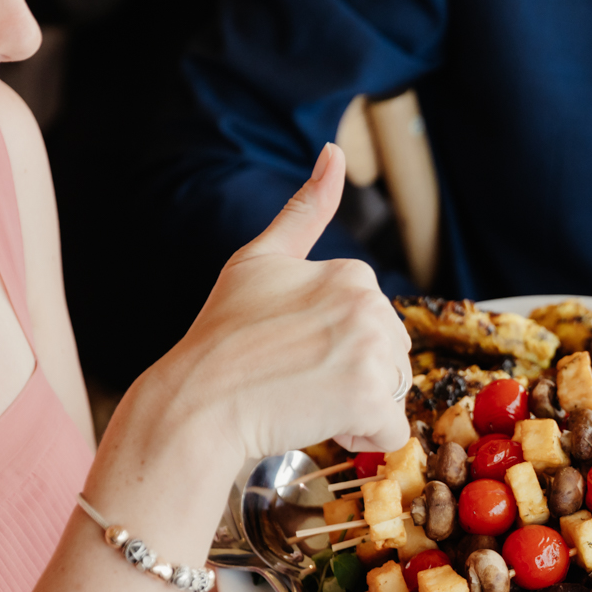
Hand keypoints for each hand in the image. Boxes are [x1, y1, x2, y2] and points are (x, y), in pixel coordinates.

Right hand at [149, 143, 412, 467]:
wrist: (198, 401)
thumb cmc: (222, 336)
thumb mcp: (258, 260)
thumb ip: (305, 209)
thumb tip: (334, 152)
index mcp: (352, 274)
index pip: (372, 325)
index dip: (337, 346)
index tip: (293, 350)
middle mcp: (369, 305)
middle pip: (392, 358)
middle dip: (355, 376)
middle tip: (297, 378)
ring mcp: (371, 350)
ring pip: (394, 393)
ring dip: (359, 408)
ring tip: (306, 399)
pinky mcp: (370, 396)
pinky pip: (392, 432)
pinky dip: (364, 439)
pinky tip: (320, 422)